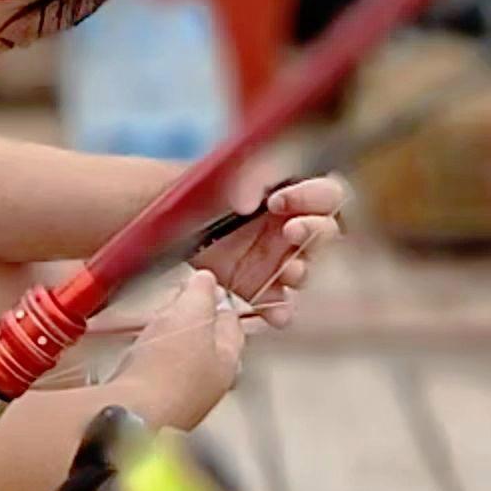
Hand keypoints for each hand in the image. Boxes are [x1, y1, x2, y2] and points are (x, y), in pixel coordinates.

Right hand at [112, 268, 249, 430]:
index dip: (219, 299)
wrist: (131, 414)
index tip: (205, 285)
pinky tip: (140, 357)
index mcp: (229, 360)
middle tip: (179, 304)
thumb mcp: (188, 315)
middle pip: (209, 345)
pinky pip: (160, 377)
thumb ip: (200, 295)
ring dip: (174, 344)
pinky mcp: (157, 408)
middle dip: (196, 323)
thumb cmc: (168, 368)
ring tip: (156, 326)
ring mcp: (185, 399)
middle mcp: (212, 384)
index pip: (232, 323)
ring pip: (185, 362)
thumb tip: (206, 280)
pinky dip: (154, 363)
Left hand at [197, 171, 344, 327]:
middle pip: (325, 233)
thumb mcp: (222, 177)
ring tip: (289, 272)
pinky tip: (274, 313)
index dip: (313, 197)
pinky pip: (279, 305)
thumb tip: (249, 203)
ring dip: (302, 271)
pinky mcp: (257, 287)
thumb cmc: (199, 193)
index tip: (277, 201)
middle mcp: (289, 229)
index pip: (327, 194)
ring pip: (305, 270)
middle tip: (290, 231)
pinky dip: (280, 311)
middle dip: (314, 232)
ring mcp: (275, 260)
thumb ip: (242, 182)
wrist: (164, 223)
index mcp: (290, 196)